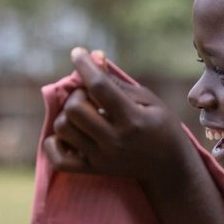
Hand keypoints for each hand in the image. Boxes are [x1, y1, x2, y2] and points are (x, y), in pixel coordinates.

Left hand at [43, 48, 197, 191]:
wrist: (168, 168)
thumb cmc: (160, 127)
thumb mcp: (147, 100)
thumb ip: (117, 82)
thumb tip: (93, 56)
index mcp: (132, 120)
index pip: (99, 87)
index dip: (85, 65)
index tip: (78, 53)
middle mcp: (114, 141)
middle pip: (74, 108)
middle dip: (77, 94)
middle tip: (88, 96)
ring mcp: (101, 158)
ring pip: (62, 129)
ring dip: (67, 115)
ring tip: (83, 115)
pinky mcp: (92, 170)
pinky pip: (58, 159)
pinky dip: (55, 143)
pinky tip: (70, 134)